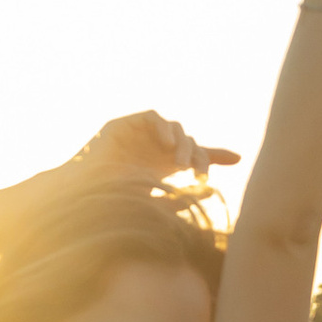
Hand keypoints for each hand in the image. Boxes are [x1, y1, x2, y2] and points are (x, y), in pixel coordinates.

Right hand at [72, 111, 239, 186]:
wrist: (85, 197)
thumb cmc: (118, 204)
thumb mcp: (159, 200)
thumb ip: (186, 194)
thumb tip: (213, 191)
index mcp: (162, 165)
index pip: (194, 153)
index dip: (213, 155)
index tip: (237, 160)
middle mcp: (153, 148)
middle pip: (187, 141)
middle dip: (197, 155)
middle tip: (198, 174)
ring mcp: (138, 135)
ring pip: (174, 128)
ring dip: (181, 144)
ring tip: (179, 165)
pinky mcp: (123, 124)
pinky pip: (152, 117)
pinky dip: (162, 127)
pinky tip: (165, 145)